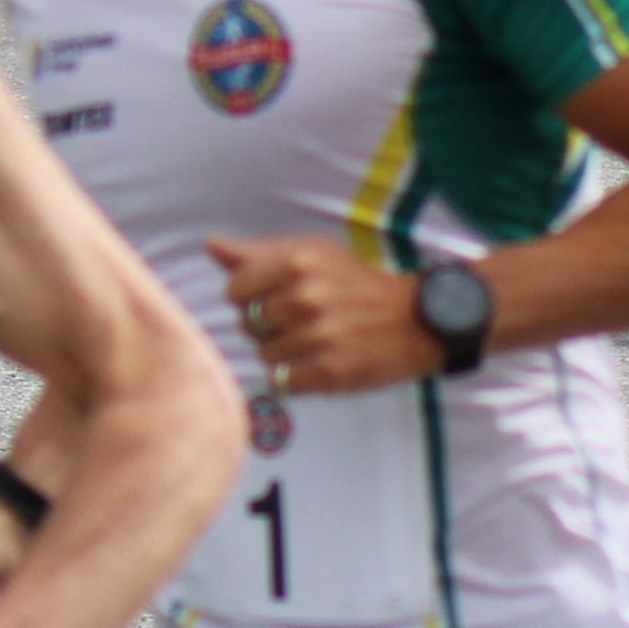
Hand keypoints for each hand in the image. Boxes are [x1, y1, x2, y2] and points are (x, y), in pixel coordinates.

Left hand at [208, 232, 440, 392]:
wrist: (416, 320)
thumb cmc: (357, 284)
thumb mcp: (313, 254)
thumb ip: (258, 252)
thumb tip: (212, 245)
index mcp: (297, 262)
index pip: (235, 289)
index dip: (250, 297)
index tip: (275, 298)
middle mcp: (305, 297)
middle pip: (248, 324)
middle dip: (268, 326)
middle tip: (302, 321)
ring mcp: (317, 337)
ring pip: (265, 355)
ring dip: (283, 353)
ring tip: (314, 342)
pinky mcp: (328, 373)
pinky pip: (282, 382)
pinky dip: (295, 377)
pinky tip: (318, 363)